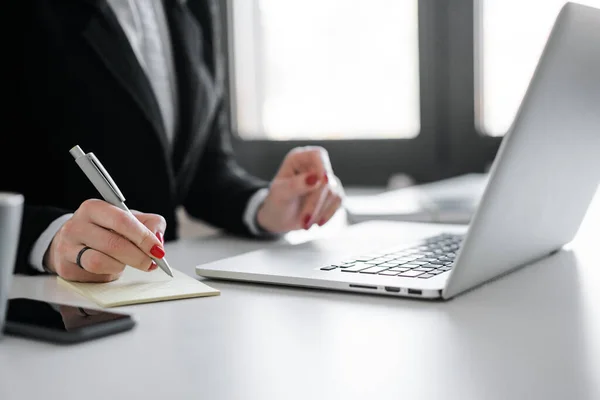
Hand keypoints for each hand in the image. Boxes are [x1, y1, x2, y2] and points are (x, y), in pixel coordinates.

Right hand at [45, 199, 166, 282]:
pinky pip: (93, 275)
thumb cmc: (106, 229)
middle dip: (138, 256)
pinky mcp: (66, 268)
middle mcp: (76, 225)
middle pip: (113, 243)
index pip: (122, 221)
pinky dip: (108, 274)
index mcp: (94, 208)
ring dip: (121, 266)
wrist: (74, 242)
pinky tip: (112, 268)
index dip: (143, 237)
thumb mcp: (129, 220)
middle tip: (151, 263)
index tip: (158, 250)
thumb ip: (150, 224)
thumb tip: (157, 239)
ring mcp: (67, 247)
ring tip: (127, 263)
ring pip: (100, 262)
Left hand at [256, 146, 344, 232]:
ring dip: (320, 211)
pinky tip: (317, 223)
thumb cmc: (276, 202)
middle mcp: (314, 165)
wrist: (279, 218)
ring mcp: (326, 179)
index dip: (322, 168)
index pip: (317, 156)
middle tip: (305, 222)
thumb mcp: (280, 193)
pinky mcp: (333, 193)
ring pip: (334, 192)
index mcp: (299, 158)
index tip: (324, 182)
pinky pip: (338, 201)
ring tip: (305, 225)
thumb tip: (315, 178)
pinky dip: (328, 214)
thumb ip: (296, 185)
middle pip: (326, 179)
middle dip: (316, 202)